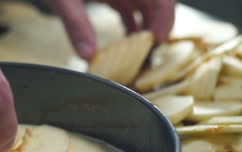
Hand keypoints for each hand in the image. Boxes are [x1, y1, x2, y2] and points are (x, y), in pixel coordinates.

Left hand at [44, 0, 174, 59]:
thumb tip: (87, 54)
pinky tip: (126, 45)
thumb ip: (76, 23)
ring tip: (137, 56)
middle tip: (147, 57)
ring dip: (146, 30)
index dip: (165, 18)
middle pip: (157, 4)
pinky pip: (132, 9)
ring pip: (147, 8)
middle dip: (157, 29)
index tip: (155, 42)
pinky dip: (132, 26)